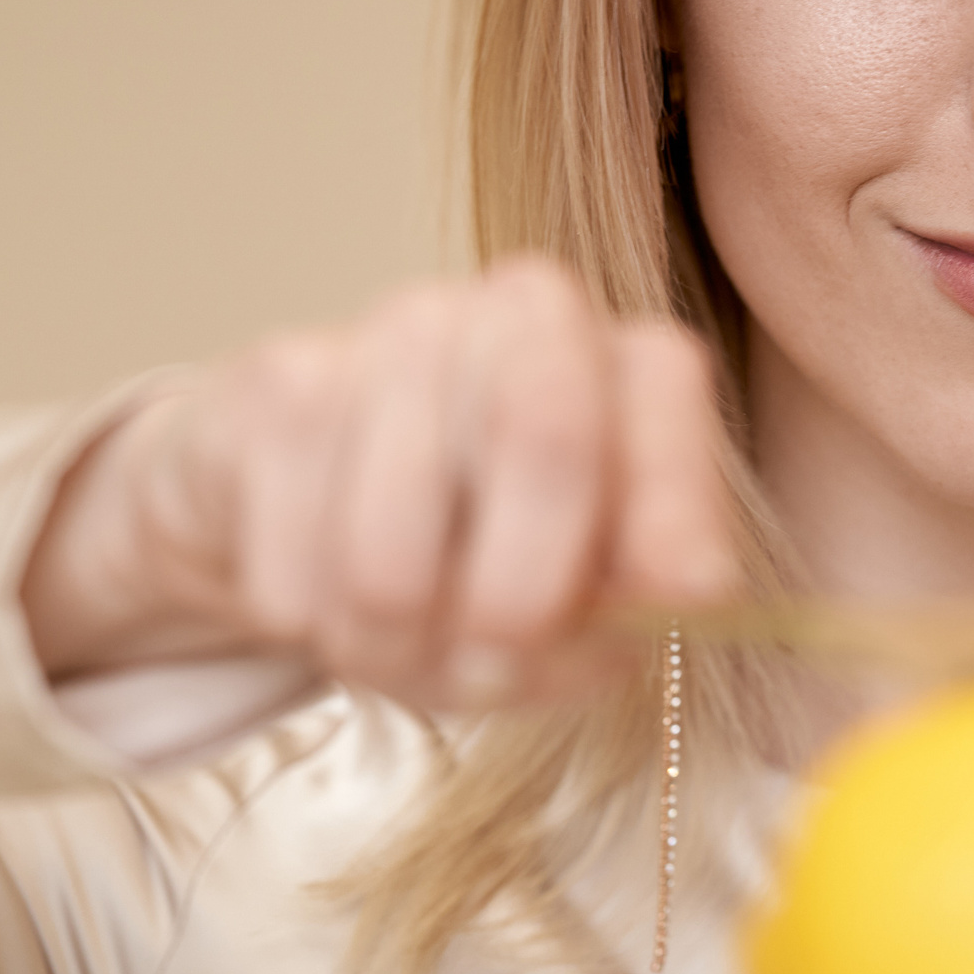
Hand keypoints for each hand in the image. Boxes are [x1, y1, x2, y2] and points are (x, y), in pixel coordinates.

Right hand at [21, 254, 738, 709]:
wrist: (314, 512)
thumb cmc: (483, 559)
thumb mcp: (583, 600)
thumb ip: (638, 592)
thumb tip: (691, 584)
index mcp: (623, 356)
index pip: (664, 389)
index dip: (672, 508)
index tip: (674, 601)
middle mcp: (520, 314)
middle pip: (543, 435)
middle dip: (521, 594)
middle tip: (498, 659)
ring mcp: (395, 330)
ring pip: (396, 535)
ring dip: (395, 638)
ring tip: (400, 644)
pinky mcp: (282, 380)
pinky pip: (296, 551)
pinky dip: (311, 617)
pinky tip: (323, 598)